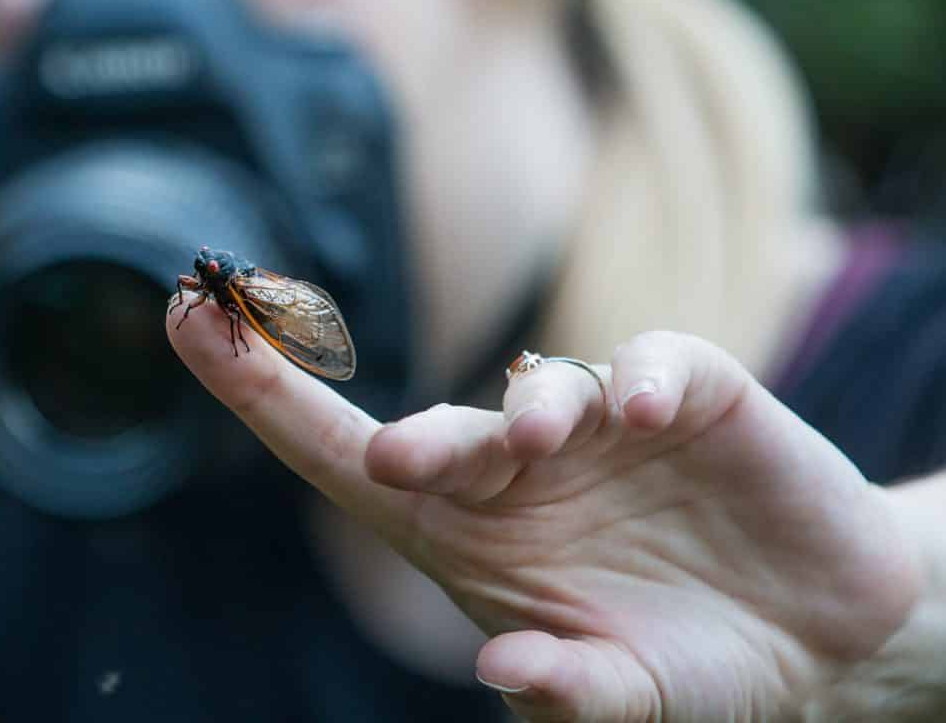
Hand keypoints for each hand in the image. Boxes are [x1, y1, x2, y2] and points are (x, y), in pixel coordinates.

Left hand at [169, 313, 922, 720]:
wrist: (814, 637)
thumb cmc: (685, 664)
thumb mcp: (624, 699)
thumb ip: (569, 690)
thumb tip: (504, 668)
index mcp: (463, 532)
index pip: (341, 454)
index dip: (258, 390)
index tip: (185, 314)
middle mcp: (516, 467)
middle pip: (435, 431)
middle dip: (414, 439)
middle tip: (402, 463)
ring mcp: (600, 425)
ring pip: (540, 388)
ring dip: (534, 411)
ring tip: (542, 443)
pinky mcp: (691, 396)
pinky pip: (657, 366)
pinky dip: (646, 381)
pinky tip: (649, 417)